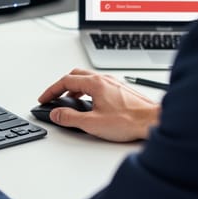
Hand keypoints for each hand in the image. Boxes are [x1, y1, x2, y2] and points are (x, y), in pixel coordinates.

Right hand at [38, 68, 159, 141]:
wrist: (154, 121)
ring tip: (70, 101)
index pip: (66, 81)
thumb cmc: (129, 121)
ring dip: (75, 88)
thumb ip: (70, 118)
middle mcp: (104, 79)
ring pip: (88, 79)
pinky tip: (91, 104)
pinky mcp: (122, 91)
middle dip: (62, 85)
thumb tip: (56, 113)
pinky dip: (88, 91)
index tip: (44, 98)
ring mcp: (114, 83)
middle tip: (55, 96)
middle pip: (76, 75)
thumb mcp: (92, 123)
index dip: (51, 90)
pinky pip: (99, 85)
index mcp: (95, 83)